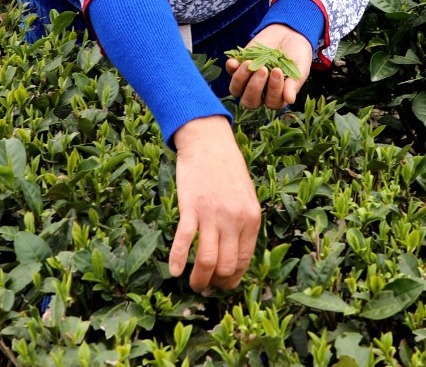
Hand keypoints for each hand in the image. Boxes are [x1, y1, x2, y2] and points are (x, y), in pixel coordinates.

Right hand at [168, 116, 259, 292]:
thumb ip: (244, 223)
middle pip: (226, 266)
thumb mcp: (246, 196)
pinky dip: (177, 259)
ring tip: (192, 284)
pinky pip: (184, 240)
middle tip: (206, 284)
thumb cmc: (227, 168)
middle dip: (215, 282)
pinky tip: (173, 271)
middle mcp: (235, 219)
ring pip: (207, 261)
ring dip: (198, 279)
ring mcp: (212, 214)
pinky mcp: (191, 207)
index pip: (244, 261)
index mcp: (251, 218)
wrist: (208, 140)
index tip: (221, 283)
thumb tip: (235, 254)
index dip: (231, 278)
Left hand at [225, 24, 311, 110]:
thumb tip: (290, 100)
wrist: (288, 34)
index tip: (278, 71)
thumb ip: (294, 84)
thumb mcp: (299, 68)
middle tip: (263, 69)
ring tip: (249, 63)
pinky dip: (231, 68)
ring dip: (240, 79)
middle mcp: (260, 93)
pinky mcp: (240, 66)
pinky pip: (230, 72)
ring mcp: (247, 80)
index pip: (271, 103)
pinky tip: (234, 61)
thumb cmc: (297, 55)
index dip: (273, 90)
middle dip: (254, 87)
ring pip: (236, 90)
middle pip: (250, 102)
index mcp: (277, 97)